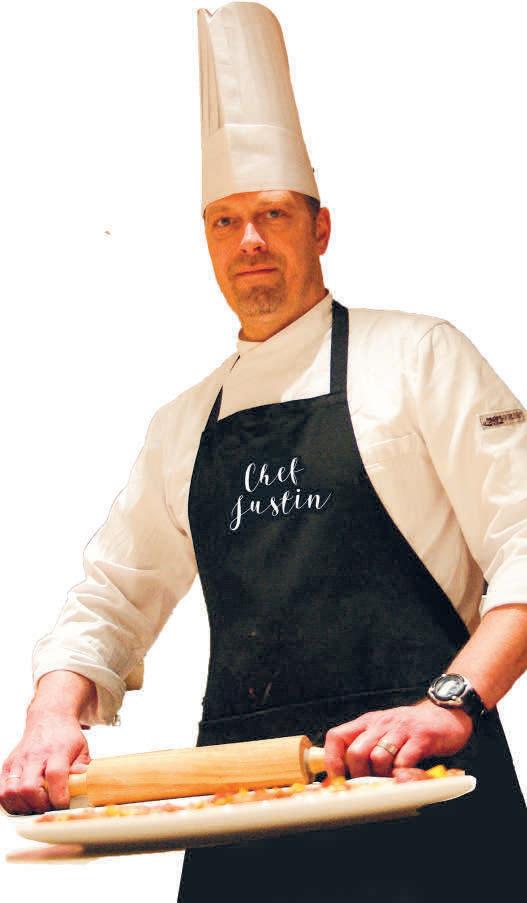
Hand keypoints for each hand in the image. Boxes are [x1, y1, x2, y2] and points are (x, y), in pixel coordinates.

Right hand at [0, 710, 90, 814]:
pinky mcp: (8, 765)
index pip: (55, 775)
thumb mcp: (81, 749)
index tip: (63, 804)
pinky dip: (10, 802)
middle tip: (49, 806)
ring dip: (23, 806)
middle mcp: (35, 756)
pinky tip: (24, 801)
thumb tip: (84, 787)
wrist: (49, 718)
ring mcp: (19, 761)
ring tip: (36, 805)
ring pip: (12, 791)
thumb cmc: (66, 736)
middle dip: (39, 805)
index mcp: (57, 751)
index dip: (59, 795)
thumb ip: (83, 769)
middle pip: (29, 787)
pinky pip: (1, 790)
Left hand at [324, 699, 473, 777]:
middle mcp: (381, 724)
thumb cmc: (411, 729)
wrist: (446, 712)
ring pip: (378, 758)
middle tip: (372, 783)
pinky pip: (404, 761)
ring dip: (383, 776)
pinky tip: (407, 774)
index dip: (332, 760)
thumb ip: (367, 747)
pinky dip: (403, 774)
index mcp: (367, 722)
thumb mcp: (384, 731)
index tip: (337, 779)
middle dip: (360, 775)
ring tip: (392, 778)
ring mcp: (401, 730)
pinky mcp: (421, 738)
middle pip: (356, 753)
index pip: (336, 737)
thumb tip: (344, 774)